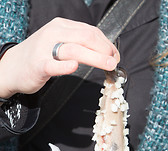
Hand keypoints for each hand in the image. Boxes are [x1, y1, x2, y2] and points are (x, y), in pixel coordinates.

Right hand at [0, 17, 119, 97]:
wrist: (13, 67)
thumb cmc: (41, 56)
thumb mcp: (61, 43)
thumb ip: (80, 45)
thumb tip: (104, 53)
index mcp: (62, 26)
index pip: (90, 31)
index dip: (107, 44)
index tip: (115, 56)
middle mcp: (54, 33)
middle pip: (85, 37)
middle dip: (104, 49)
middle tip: (114, 61)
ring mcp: (45, 49)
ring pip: (74, 49)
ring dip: (95, 57)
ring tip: (108, 65)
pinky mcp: (38, 65)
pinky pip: (53, 65)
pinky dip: (65, 66)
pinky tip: (74, 66)